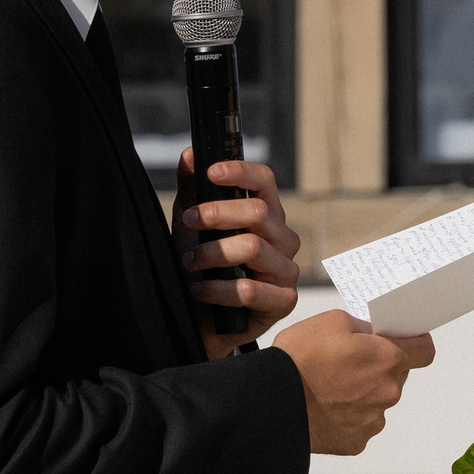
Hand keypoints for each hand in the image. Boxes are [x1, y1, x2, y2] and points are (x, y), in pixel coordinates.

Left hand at [174, 148, 300, 356]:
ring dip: (212, 253)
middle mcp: (283, 239)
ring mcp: (286, 270)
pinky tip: (199, 290)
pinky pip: (250, 289)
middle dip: (217, 214)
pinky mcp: (283, 301)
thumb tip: (190, 154)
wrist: (199, 320)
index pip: (265, 182)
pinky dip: (217, 289)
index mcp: (266, 215)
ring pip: (253, 247)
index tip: (211, 172)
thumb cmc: (201, 268)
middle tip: (187, 222)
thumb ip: (191, 188)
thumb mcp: (190, 225)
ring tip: (189, 262)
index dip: (240, 172)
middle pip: (258, 213)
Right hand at [274, 311, 432, 454]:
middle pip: (396, 375)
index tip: (404, 340)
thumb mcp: (332, 321)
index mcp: (388, 358)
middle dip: (378, 367)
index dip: (416, 342)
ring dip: (363, 392)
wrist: (270, 404)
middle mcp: (389, 391)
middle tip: (346, 362)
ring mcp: (374, 420)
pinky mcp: (357, 441)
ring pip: (378, 400)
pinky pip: (360, 424)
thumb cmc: (298, 358)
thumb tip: (377, 335)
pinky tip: (325, 407)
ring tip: (329, 387)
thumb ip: (364, 327)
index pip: (425, 349)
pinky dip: (347, 416)